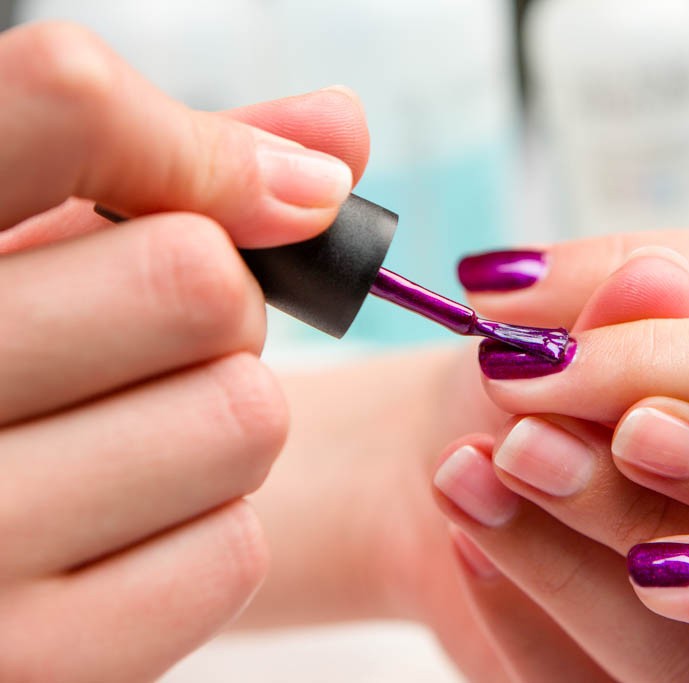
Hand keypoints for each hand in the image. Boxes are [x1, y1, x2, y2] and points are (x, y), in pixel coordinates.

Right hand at [0, 22, 364, 680]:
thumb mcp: (32, 244)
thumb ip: (170, 167)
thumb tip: (338, 134)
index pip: (65, 103)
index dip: (203, 147)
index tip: (283, 191)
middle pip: (199, 283)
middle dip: (221, 305)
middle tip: (159, 339)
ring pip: (243, 420)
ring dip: (225, 420)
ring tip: (133, 432)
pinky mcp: (32, 665)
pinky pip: (232, 553)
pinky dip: (211, 531)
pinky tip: (126, 526)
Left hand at [465, 208, 688, 636]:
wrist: (456, 452)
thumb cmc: (538, 388)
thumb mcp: (569, 341)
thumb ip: (621, 321)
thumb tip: (658, 277)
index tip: (614, 382)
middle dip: (635, 496)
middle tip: (531, 438)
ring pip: (687, 654)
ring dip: (562, 560)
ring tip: (475, 473)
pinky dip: (519, 618)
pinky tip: (466, 543)